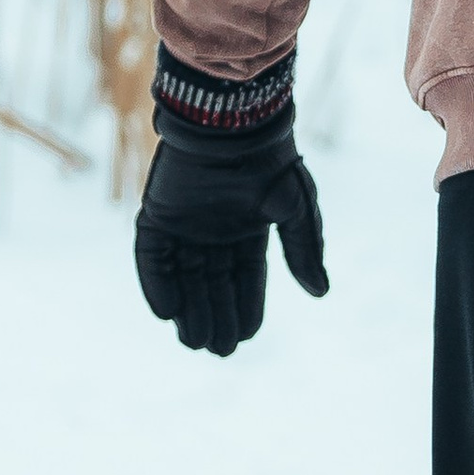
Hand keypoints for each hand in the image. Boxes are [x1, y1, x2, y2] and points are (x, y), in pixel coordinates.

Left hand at [134, 55, 327, 358]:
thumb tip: (320, 292)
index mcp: (246, 229)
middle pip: (213, 284)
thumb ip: (303, 250)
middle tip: (218, 351)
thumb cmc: (269, 161)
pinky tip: (166, 313)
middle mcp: (213, 230)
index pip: (245, 278)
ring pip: (183, 276)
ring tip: (194, 343)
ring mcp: (183, 223)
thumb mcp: (296, 209)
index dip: (246, 307)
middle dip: (216, 317)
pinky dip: (156, 284)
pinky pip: (153, 256)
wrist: (232, 123)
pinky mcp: (157, 213)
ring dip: (188, 309)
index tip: (246, 336)